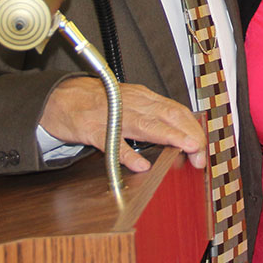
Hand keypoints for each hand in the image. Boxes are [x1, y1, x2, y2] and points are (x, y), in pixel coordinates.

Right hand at [40, 75, 207, 172]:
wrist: (59, 98)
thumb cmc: (96, 103)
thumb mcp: (129, 104)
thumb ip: (151, 118)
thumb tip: (179, 136)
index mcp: (143, 98)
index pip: (176, 110)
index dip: (192, 127)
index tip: (202, 147)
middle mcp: (132, 103)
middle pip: (167, 115)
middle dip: (188, 133)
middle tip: (200, 152)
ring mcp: (112, 115)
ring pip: (145, 124)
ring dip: (169, 136)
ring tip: (185, 148)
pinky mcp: (92, 129)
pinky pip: (112, 141)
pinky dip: (127, 154)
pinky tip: (140, 165)